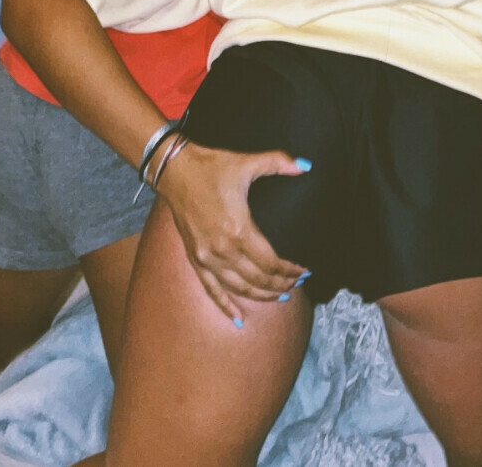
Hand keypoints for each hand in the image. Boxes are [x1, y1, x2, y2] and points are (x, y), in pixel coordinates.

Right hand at [156, 141, 309, 322]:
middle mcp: (223, 249)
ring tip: (279, 297)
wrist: (175, 170)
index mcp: (239, 229)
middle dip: (280, 286)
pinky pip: (211, 289)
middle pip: (258, 280)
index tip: (304, 271)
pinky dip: (226, 306)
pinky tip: (238, 319)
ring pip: (239, 289)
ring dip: (261, 296)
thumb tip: (306, 165)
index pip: (271, 263)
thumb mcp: (247, 162)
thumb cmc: (211, 166)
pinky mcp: (195, 258)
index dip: (290, 271)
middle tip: (296, 285)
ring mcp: (207, 257)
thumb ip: (278, 162)